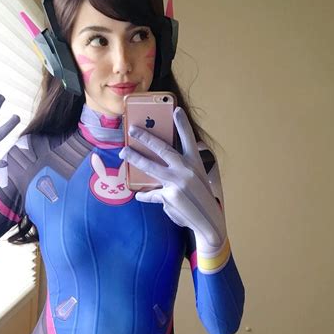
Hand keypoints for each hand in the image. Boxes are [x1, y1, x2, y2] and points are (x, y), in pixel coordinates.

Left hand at [119, 107, 226, 255]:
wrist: (209, 223)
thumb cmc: (200, 200)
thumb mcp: (196, 181)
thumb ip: (179, 171)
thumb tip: (155, 169)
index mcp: (196, 164)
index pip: (189, 140)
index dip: (182, 125)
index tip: (176, 110)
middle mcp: (187, 170)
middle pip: (163, 149)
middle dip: (146, 137)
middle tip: (133, 130)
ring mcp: (177, 182)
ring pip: (150, 167)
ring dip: (135, 158)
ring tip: (123, 153)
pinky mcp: (169, 196)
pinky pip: (152, 194)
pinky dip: (145, 196)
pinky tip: (138, 195)